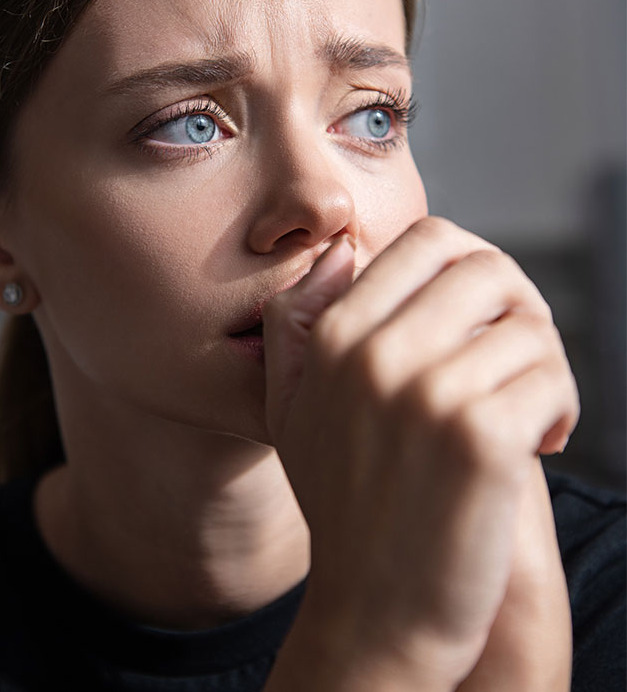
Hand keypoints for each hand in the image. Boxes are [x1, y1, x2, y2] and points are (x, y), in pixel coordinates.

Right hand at [263, 217, 577, 690]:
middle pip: (489, 268)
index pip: (431, 239)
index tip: (482, 319)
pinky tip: (542, 443)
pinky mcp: (481, 439)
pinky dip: (561, 406)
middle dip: (520, 309)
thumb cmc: (344, 504)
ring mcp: (427, 393)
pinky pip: (551, 376)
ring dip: (545, 366)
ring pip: (530, 325)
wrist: (376, 612)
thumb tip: (342, 249)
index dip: (473, 268)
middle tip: (517, 360)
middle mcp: (374, 355)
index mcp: (333, 337)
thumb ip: (298, 319)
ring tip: (529, 411)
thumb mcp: (290, 405)